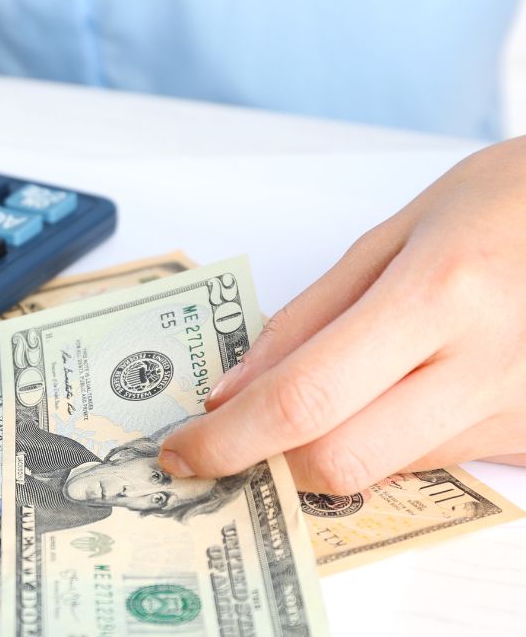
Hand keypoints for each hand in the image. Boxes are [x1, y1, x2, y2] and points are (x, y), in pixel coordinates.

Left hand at [160, 137, 525, 493]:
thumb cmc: (503, 206)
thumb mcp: (390, 238)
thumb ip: (305, 321)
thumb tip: (231, 395)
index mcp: (437, 294)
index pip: (305, 397)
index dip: (229, 438)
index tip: (182, 452)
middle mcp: (485, 365)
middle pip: (341, 459)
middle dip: (267, 459)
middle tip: (232, 439)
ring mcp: (518, 411)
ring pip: (384, 469)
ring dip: (328, 443)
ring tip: (337, 386)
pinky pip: (431, 462)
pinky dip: (386, 438)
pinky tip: (399, 389)